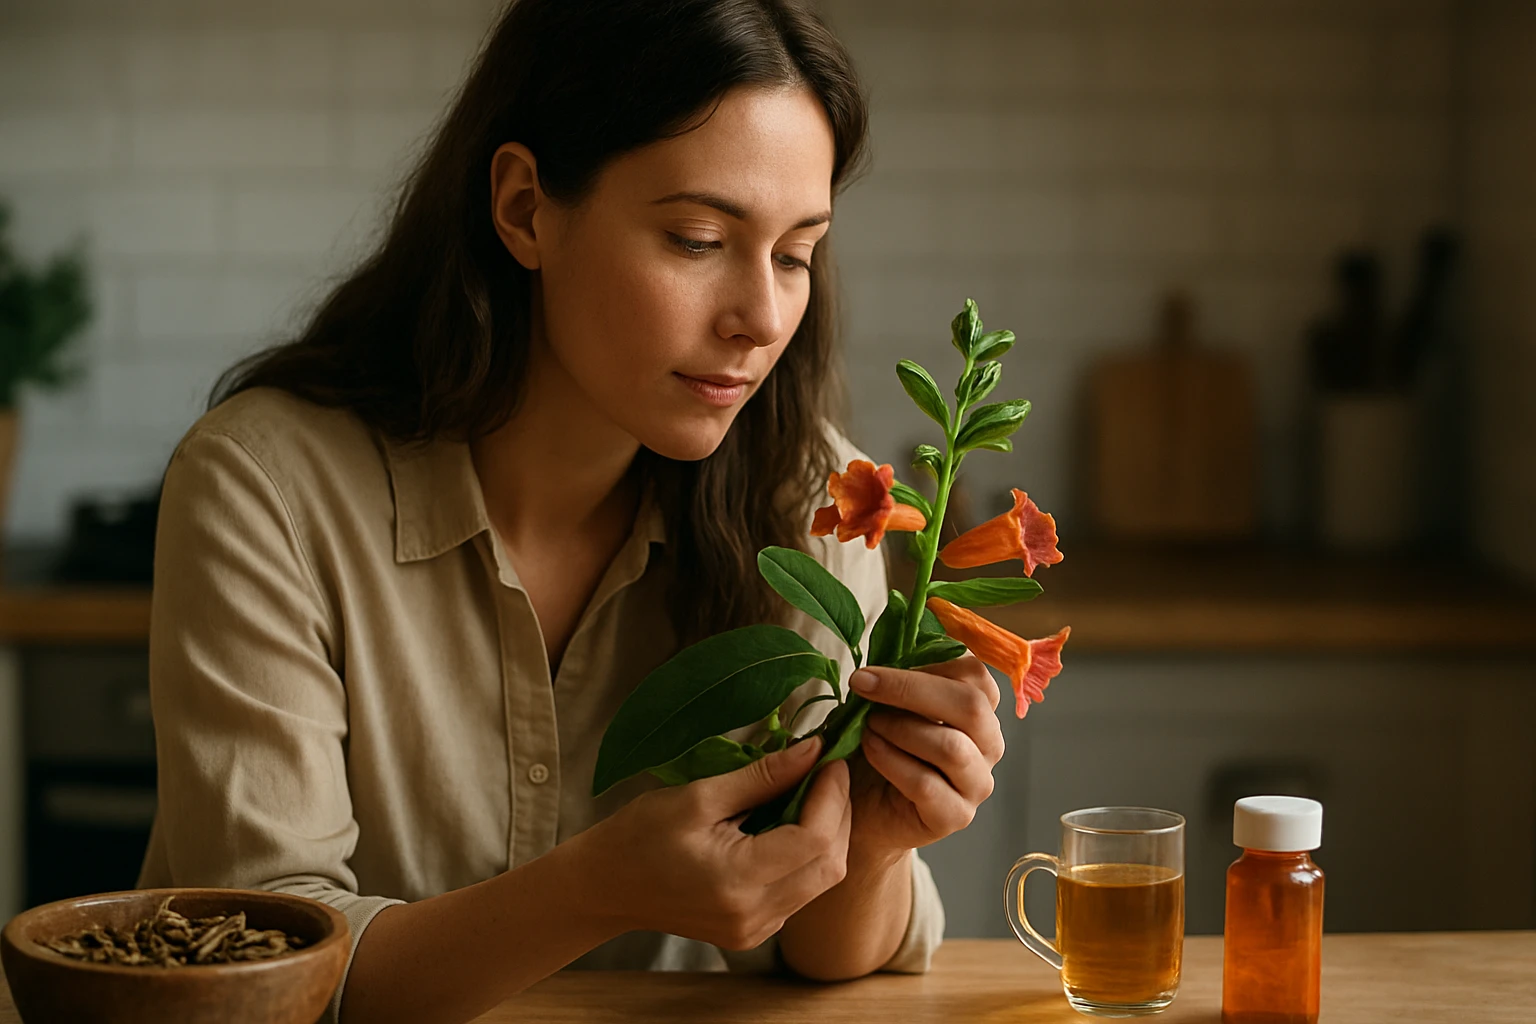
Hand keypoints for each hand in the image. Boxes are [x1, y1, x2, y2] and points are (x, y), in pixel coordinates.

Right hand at [589, 738, 851, 950]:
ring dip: (827, 834)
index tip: (830, 758)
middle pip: (830, 865)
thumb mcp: (699, 796)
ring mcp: (757, 930)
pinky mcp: (756, 932)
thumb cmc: (640, 836)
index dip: (832, 796)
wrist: (605, 888)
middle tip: (827, 772)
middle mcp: (755, 915)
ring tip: (811, 792)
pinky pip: (801, 892)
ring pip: (822, 881)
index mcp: (738, 881)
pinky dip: (808, 856)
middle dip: (838, 814)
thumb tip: (812, 751)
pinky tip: (792, 824)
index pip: (815, 840)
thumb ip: (761, 777)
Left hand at [846, 655, 1004, 857]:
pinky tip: (869, 750)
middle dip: (910, 690)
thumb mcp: (885, 706)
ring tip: (867, 725)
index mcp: (978, 711)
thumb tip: (887, 638)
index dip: (926, 664)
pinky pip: (927, 784)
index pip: (975, 675)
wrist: (862, 810)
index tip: (876, 668)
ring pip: (951, 747)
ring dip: (900, 728)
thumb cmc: (877, 750)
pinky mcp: (956, 816)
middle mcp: (988, 745)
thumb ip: (896, 679)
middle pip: (970, 706)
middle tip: (864, 685)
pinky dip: (891, 761)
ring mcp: (976, 784)